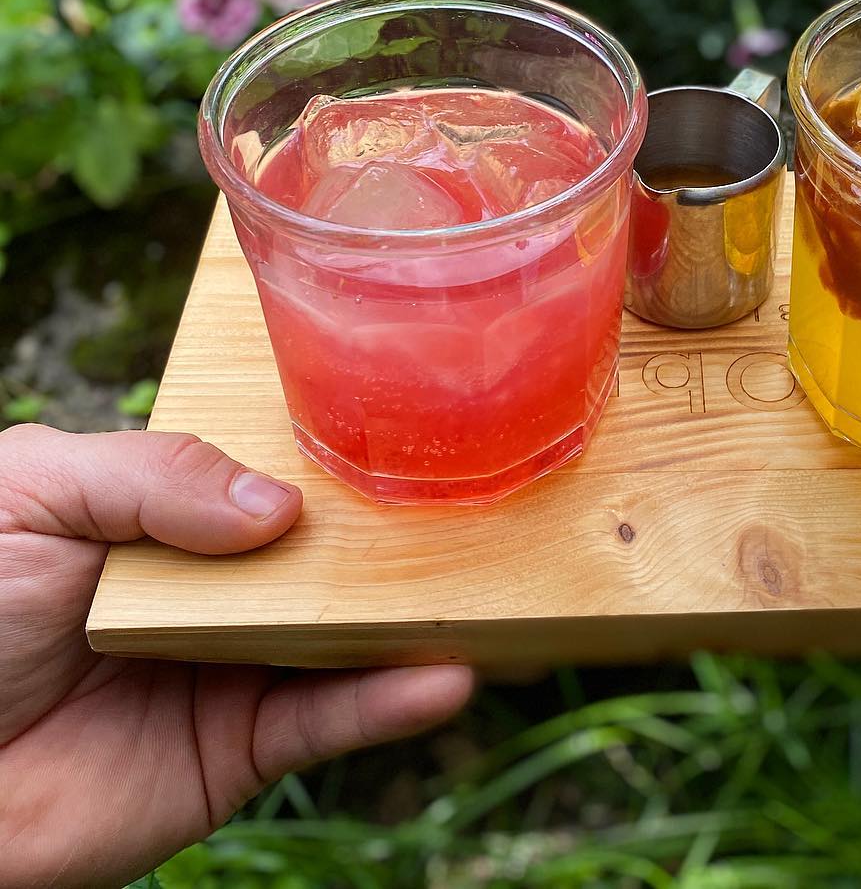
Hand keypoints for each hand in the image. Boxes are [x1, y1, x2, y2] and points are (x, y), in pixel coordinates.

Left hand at [0, 424, 473, 888]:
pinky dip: (390, 703)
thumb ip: (156, 475)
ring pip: (349, 634)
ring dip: (424, 617)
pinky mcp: (238, 750)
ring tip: (500, 593)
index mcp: (174, 511)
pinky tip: (444, 678)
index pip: (280, 472)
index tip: (431, 425)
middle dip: (410, 533)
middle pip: (332, 552)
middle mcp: (218, 584)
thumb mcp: (36, 495)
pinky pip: (327, 722)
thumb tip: (283, 508)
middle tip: (494, 507)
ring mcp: (234, 665)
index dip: (349, 454)